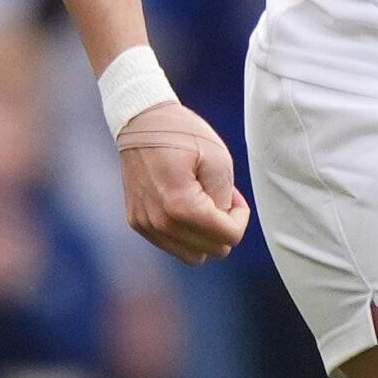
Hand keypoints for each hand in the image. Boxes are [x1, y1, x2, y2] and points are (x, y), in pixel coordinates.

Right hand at [116, 101, 250, 264]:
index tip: (234, 194)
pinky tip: (187, 203)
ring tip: (204, 201)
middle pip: (212, 251)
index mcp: (181, 207)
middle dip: (224, 227)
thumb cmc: (183, 135)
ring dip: (205, 235)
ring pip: (191, 255)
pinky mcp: (137, 222)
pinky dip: (186, 232)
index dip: (240, 217)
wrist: (141, 122)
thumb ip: (224, 199)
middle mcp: (159, 223)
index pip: (228, 237)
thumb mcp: (218, 160)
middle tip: (220, 195)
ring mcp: (145, 225)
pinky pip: (171, 244)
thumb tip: (222, 223)